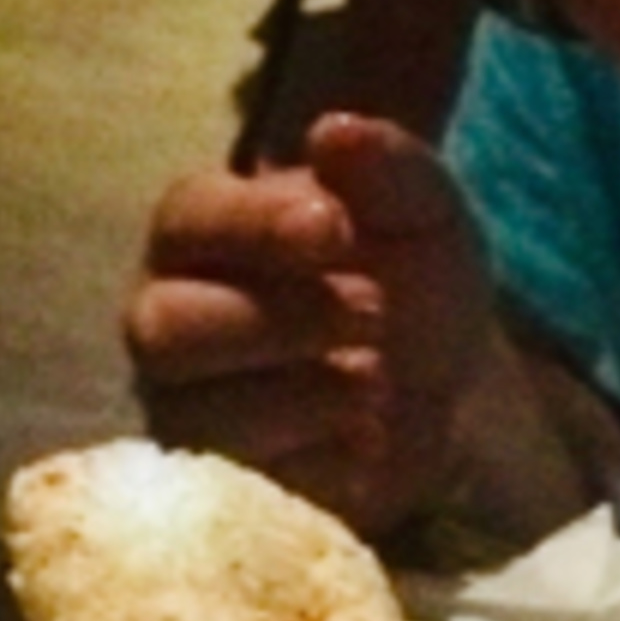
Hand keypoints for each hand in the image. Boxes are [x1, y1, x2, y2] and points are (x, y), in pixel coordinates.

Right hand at [125, 113, 494, 530]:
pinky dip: (318, 465)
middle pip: (165, 326)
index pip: (188, 219)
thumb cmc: (411, 276)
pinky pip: (243, 489)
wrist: (454, 388)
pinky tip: (367, 440)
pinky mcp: (221, 487)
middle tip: (376, 314)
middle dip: (275, 321)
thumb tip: (331, 131)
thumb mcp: (423, 210)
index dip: (256, 226)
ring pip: (194, 414)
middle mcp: (169, 317)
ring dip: (299, 395)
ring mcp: (186, 409)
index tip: (338, 231)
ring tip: (376, 382)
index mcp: (201, 231)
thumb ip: (387, 165)